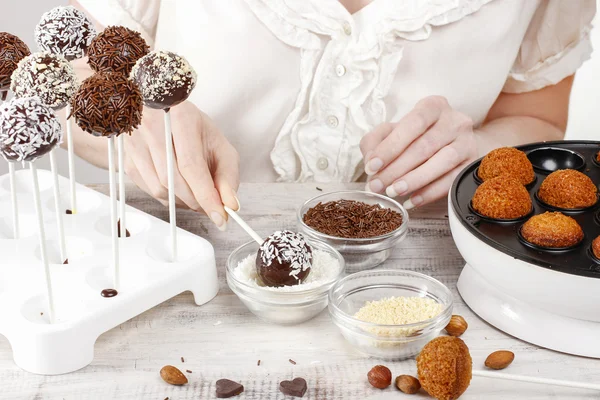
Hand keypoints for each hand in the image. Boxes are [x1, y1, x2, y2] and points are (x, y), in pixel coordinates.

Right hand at [123, 101, 238, 228]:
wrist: (165, 115)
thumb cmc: (194, 130)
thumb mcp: (219, 145)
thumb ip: (228, 175)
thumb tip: (230, 204)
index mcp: (180, 118)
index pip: (191, 165)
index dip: (205, 195)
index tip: (219, 215)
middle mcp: (152, 127)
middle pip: (173, 180)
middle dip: (195, 201)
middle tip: (209, 206)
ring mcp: (135, 142)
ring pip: (159, 189)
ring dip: (181, 201)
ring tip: (195, 195)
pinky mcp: (126, 157)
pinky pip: (148, 190)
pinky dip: (167, 197)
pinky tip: (178, 189)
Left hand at [361, 96, 476, 208]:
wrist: (454, 142)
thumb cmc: (418, 136)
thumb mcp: (393, 131)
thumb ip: (376, 141)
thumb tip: (371, 162)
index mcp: (433, 106)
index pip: (412, 124)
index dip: (390, 147)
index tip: (371, 166)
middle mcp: (454, 120)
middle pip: (425, 146)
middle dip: (396, 169)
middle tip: (377, 186)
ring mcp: (467, 141)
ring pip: (443, 161)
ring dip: (415, 180)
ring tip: (394, 192)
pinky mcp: (472, 163)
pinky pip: (453, 179)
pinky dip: (431, 192)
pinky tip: (413, 200)